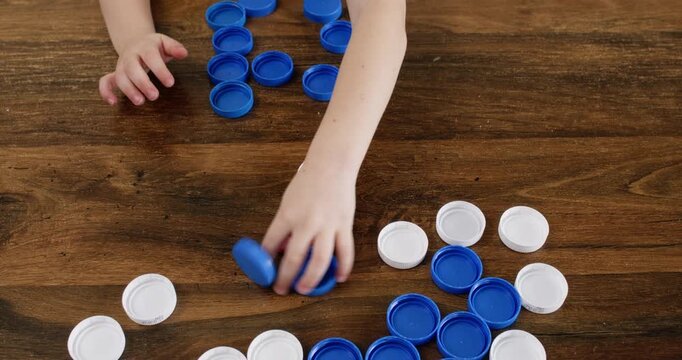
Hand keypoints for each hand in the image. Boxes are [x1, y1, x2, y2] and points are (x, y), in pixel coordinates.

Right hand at [99, 33, 187, 104]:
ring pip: (120, 77)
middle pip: (132, 68)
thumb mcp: (165, 43)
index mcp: (145, 47)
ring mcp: (121, 65)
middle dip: (142, 83)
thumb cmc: (155, 47)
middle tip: (154, 96)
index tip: (170, 83)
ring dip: (128, 90)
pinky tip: (113, 102)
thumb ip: (175, 48)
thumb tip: (184, 53)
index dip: (160, 70)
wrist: (136, 42)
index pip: (151, 57)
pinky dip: (106, 91)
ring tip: (140, 102)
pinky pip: (105, 82)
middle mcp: (130, 56)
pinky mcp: (115, 74)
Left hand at [262, 163, 355, 294]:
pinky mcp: (344, 225)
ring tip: (305, 289)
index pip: (271, 242)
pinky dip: (343, 267)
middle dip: (286, 277)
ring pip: (320, 260)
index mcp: (287, 215)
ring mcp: (327, 225)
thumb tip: (285, 249)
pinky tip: (339, 278)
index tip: (263, 272)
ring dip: (312, 278)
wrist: (331, 166)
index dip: (265, 260)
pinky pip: (345, 251)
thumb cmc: (308, 182)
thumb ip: (286, 226)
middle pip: (294, 257)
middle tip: (281, 289)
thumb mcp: (289, 202)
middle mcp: (306, 223)